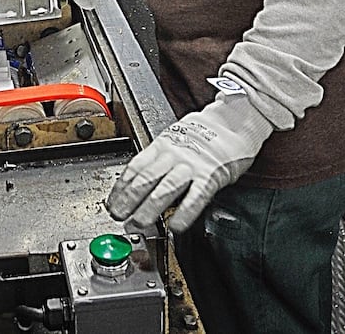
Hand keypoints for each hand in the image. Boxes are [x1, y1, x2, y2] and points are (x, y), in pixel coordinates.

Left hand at [105, 96, 272, 233]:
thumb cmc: (204, 134)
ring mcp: (192, 164)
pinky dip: (185, 211)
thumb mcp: (175, 140)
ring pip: (165, 188)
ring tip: (139, 223)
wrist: (233, 120)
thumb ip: (158, 161)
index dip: (120, 188)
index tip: (111, 204)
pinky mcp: (211, 174)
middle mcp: (173, 154)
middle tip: (119, 217)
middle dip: (128, 200)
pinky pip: (196, 195)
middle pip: (145, 179)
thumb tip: (136, 185)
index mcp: (162, 145)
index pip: (135, 168)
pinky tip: (176, 225)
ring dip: (149, 208)